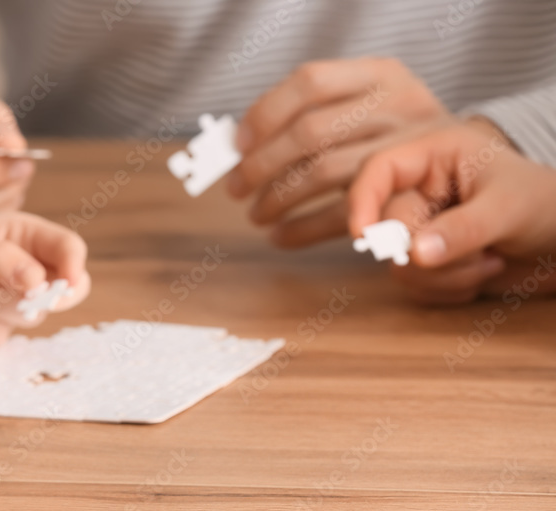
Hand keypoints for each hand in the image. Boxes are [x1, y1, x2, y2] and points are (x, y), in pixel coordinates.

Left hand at [0, 212, 90, 348]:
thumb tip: (40, 283)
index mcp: (20, 233)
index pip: (67, 249)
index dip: (73, 267)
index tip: (63, 284)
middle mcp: (20, 266)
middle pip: (59, 289)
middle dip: (37, 297)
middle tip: (25, 297)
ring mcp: (4, 300)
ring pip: (27, 316)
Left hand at [228, 57, 451, 247]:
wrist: (474, 167)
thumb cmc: (395, 137)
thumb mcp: (369, 105)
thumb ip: (312, 114)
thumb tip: (234, 143)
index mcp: (381, 74)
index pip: (310, 82)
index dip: (265, 114)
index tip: (238, 144)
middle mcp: (398, 106)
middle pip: (311, 132)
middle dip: (262, 165)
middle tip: (236, 189)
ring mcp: (407, 150)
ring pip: (324, 172)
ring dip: (278, 199)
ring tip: (257, 215)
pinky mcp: (410, 197)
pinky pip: (343, 215)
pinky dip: (302, 229)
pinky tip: (280, 237)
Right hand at [349, 122, 555, 303]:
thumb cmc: (547, 205)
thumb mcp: (509, 208)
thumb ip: (462, 228)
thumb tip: (414, 255)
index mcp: (435, 155)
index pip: (378, 170)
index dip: (362, 200)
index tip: (365, 235)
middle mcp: (420, 189)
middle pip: (387, 226)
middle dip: (430, 250)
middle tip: (480, 253)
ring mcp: (421, 226)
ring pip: (398, 263)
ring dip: (444, 275)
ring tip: (489, 261)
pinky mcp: (426, 259)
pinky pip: (413, 285)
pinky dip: (447, 290)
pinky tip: (481, 274)